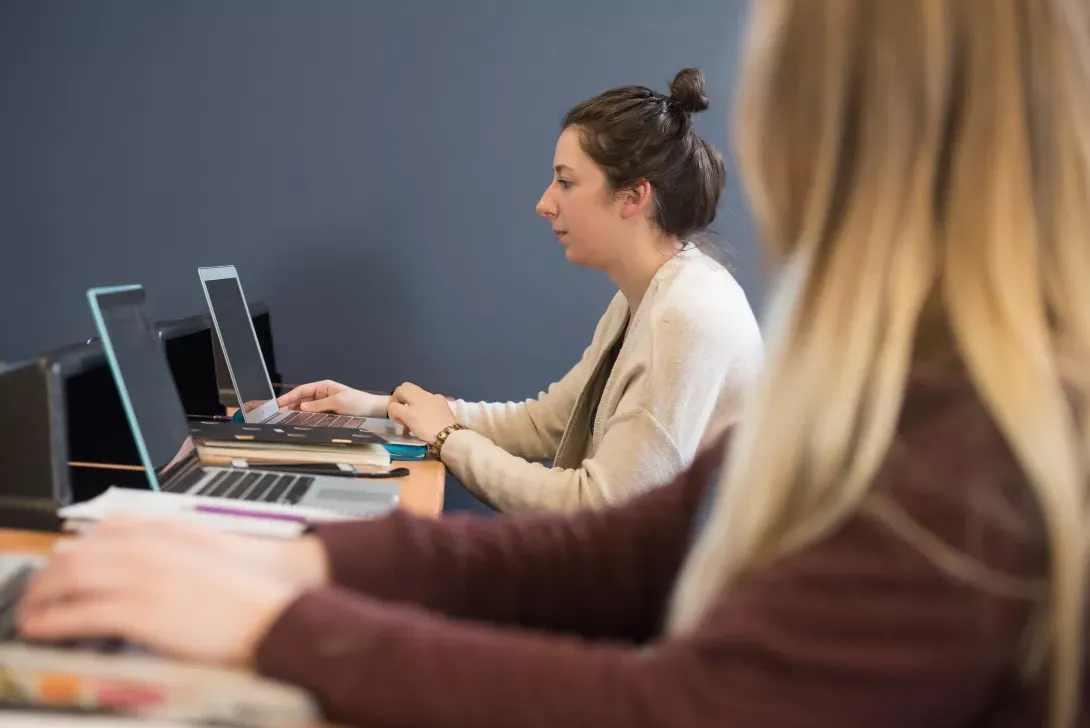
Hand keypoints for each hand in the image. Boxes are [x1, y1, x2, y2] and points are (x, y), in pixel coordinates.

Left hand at [17, 518, 326, 665]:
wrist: (276, 602)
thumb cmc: (253, 581)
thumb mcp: (212, 548)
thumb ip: (177, 544)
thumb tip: (150, 557)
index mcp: (168, 530)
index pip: (107, 529)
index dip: (78, 547)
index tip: (65, 562)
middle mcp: (150, 547)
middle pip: (80, 552)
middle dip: (50, 574)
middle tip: (38, 593)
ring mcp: (143, 577)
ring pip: (72, 578)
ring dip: (43, 596)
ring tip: (32, 613)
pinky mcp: (140, 611)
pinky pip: (81, 614)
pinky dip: (53, 621)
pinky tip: (43, 628)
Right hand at [276, 380, 387, 416]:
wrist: (372, 410)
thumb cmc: (358, 403)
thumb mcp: (339, 402)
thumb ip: (320, 405)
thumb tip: (302, 407)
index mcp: (323, 387)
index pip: (301, 390)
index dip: (288, 397)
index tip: (277, 403)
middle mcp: (322, 395)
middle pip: (301, 400)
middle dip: (288, 406)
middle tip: (276, 414)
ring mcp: (324, 405)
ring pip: (305, 409)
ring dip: (295, 413)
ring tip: (283, 419)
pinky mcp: (328, 414)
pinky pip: (313, 415)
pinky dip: (305, 419)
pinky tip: (298, 423)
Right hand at [388, 382, 456, 443]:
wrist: (449, 436)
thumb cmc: (425, 426)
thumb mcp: (406, 417)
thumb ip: (396, 409)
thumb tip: (394, 408)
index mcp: (416, 394)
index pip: (399, 390)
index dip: (393, 401)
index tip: (395, 416)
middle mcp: (427, 393)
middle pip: (409, 392)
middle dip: (403, 403)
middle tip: (403, 417)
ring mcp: (437, 400)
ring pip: (419, 400)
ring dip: (413, 408)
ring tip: (413, 423)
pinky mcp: (444, 408)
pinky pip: (430, 406)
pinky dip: (424, 411)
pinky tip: (426, 422)